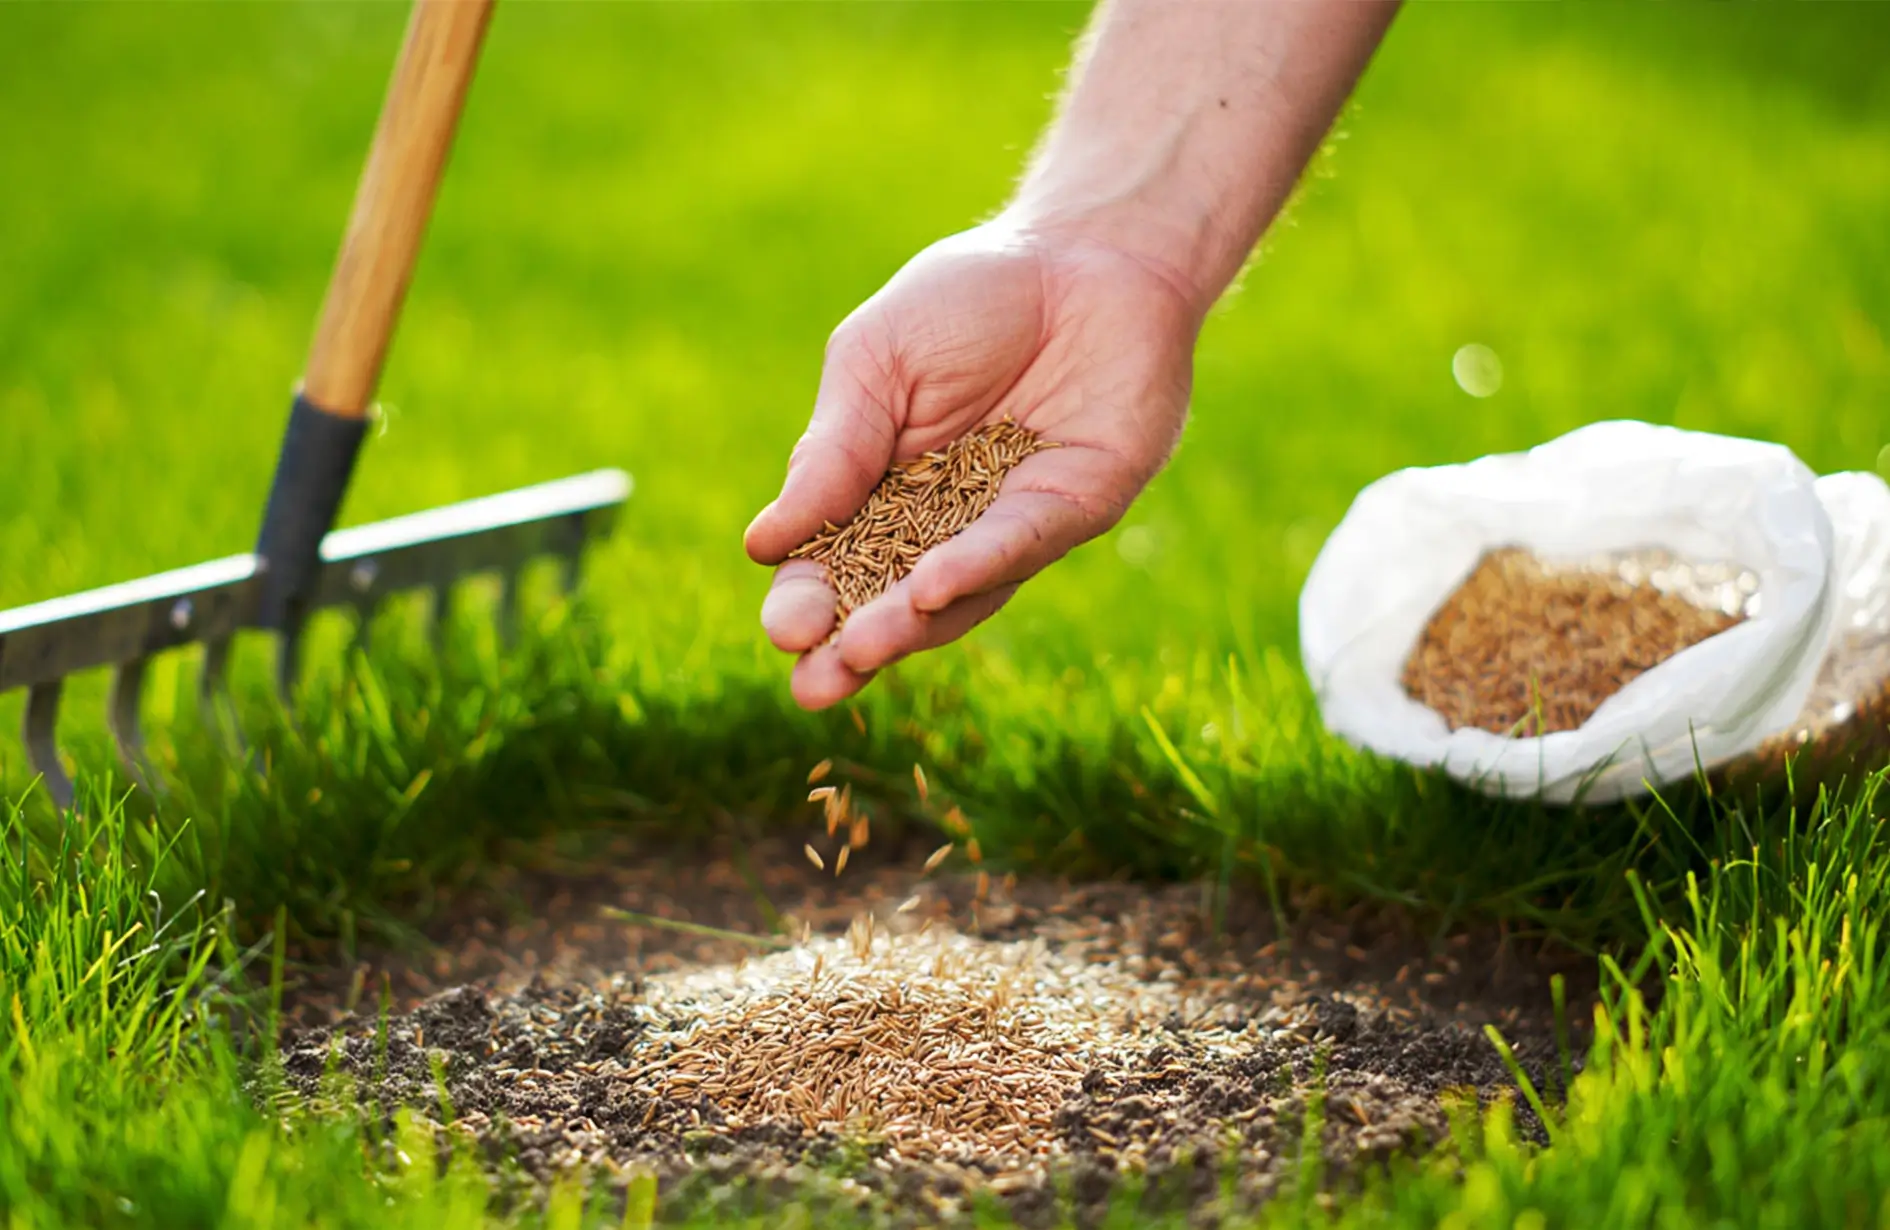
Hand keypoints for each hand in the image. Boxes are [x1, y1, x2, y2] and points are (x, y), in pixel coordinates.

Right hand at [743, 219, 1201, 709]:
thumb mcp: (875, 364)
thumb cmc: (971, 299)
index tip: (783, 626)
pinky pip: (1020, 544)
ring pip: (956, 593)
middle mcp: (948, 524)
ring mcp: (1013, 523)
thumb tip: (764, 543)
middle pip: (891, 601)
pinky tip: (930, 587)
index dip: (808, 599)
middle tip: (812, 684)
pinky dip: (976, 566)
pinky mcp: (1075, 507)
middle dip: (850, 646)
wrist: (1084, 250)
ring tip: (858, 651)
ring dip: (906, 626)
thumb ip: (832, 451)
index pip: (834, 563)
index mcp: (883, 492)